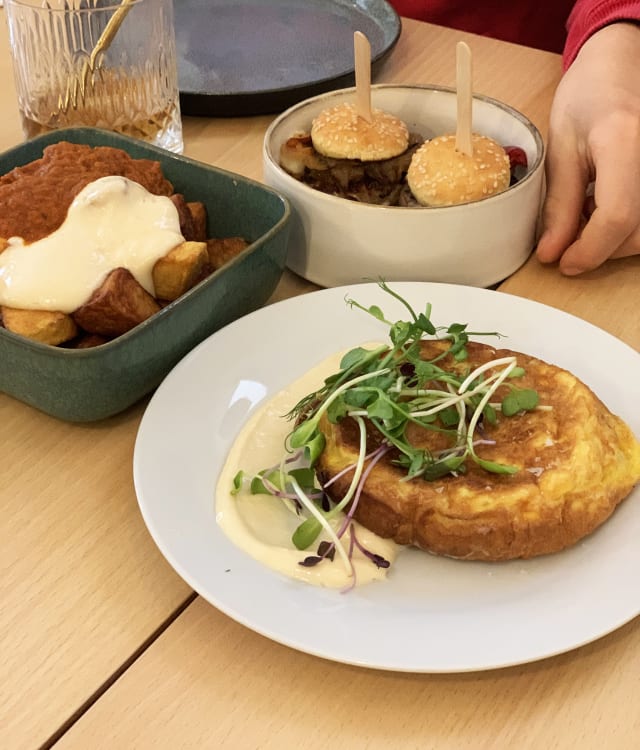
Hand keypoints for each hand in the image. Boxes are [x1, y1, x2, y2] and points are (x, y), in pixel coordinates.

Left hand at [536, 22, 639, 274]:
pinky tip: (606, 210)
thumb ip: (559, 204)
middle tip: (566, 242)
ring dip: (615, 241)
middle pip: (636, 232)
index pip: (615, 218)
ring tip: (586, 218)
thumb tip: (551, 254)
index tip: (562, 263)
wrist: (622, 64)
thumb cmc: (588, 97)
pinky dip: (629, 226)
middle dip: (599, 249)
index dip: (588, 251)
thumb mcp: (561, 148)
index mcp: (624, 142)